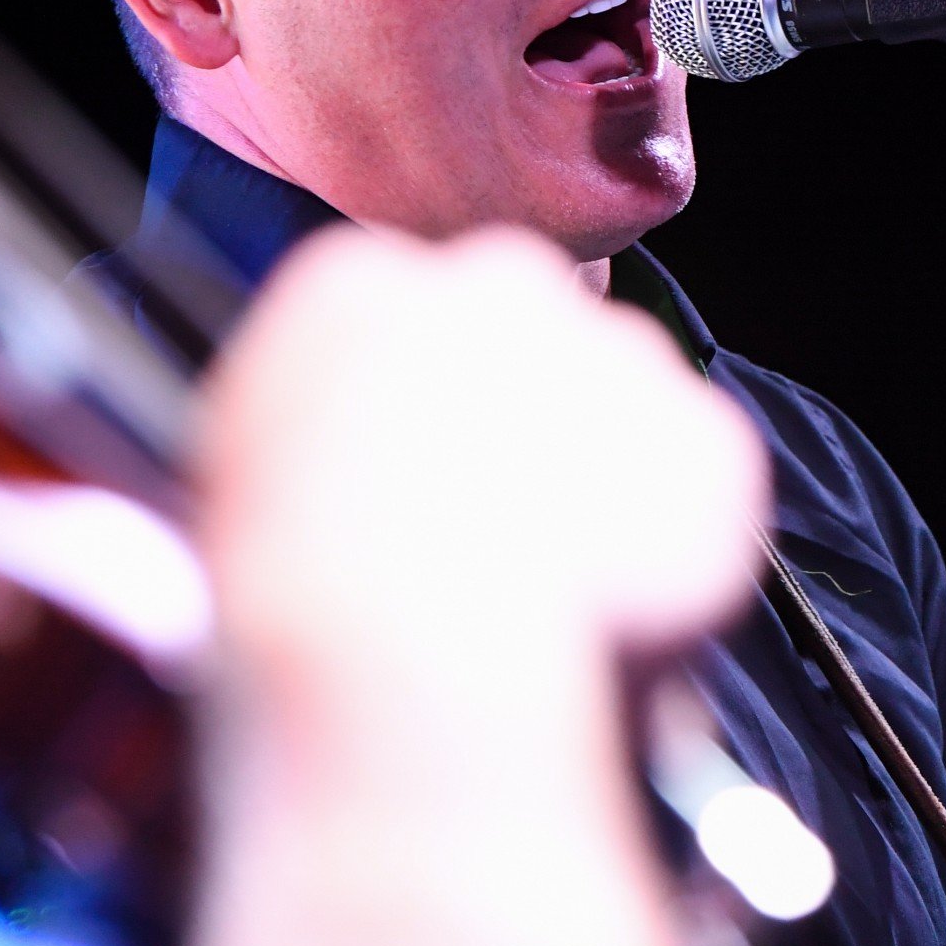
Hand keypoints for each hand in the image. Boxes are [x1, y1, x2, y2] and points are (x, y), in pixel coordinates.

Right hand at [186, 224, 766, 945]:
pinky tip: (611, 611)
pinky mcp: (704, 436)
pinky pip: (696, 487)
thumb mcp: (241, 485)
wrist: (410, 661)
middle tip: (498, 533)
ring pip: (623, 408)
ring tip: (546, 595)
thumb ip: (320, 431)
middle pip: (529, 341)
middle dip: (527, 423)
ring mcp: (616, 352)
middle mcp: (499, 284)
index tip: (425, 478)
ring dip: (603, 483)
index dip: (425, 410)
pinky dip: (675, 549)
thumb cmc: (299, 600)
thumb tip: (362, 456)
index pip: (407, 320)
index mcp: (361, 285)